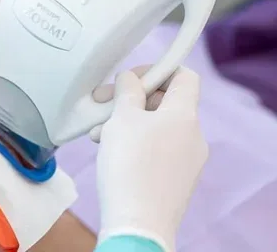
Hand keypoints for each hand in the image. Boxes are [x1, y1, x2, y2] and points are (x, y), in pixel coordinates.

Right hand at [95, 68, 207, 251]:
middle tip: (104, 106)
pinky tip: (113, 154)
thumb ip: (128, 92)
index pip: (184, 76)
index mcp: (184, 115)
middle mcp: (193, 135)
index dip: (156, 71)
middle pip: (166, 103)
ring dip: (128, 124)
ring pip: (157, 128)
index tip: (129, 80)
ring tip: (101, 135)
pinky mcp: (177, 179)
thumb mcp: (122, 118)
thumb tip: (131, 80)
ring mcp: (188, 159)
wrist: (138, 222)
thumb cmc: (130, 167)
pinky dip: (136, 145)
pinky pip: (158, 150)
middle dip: (132, 101)